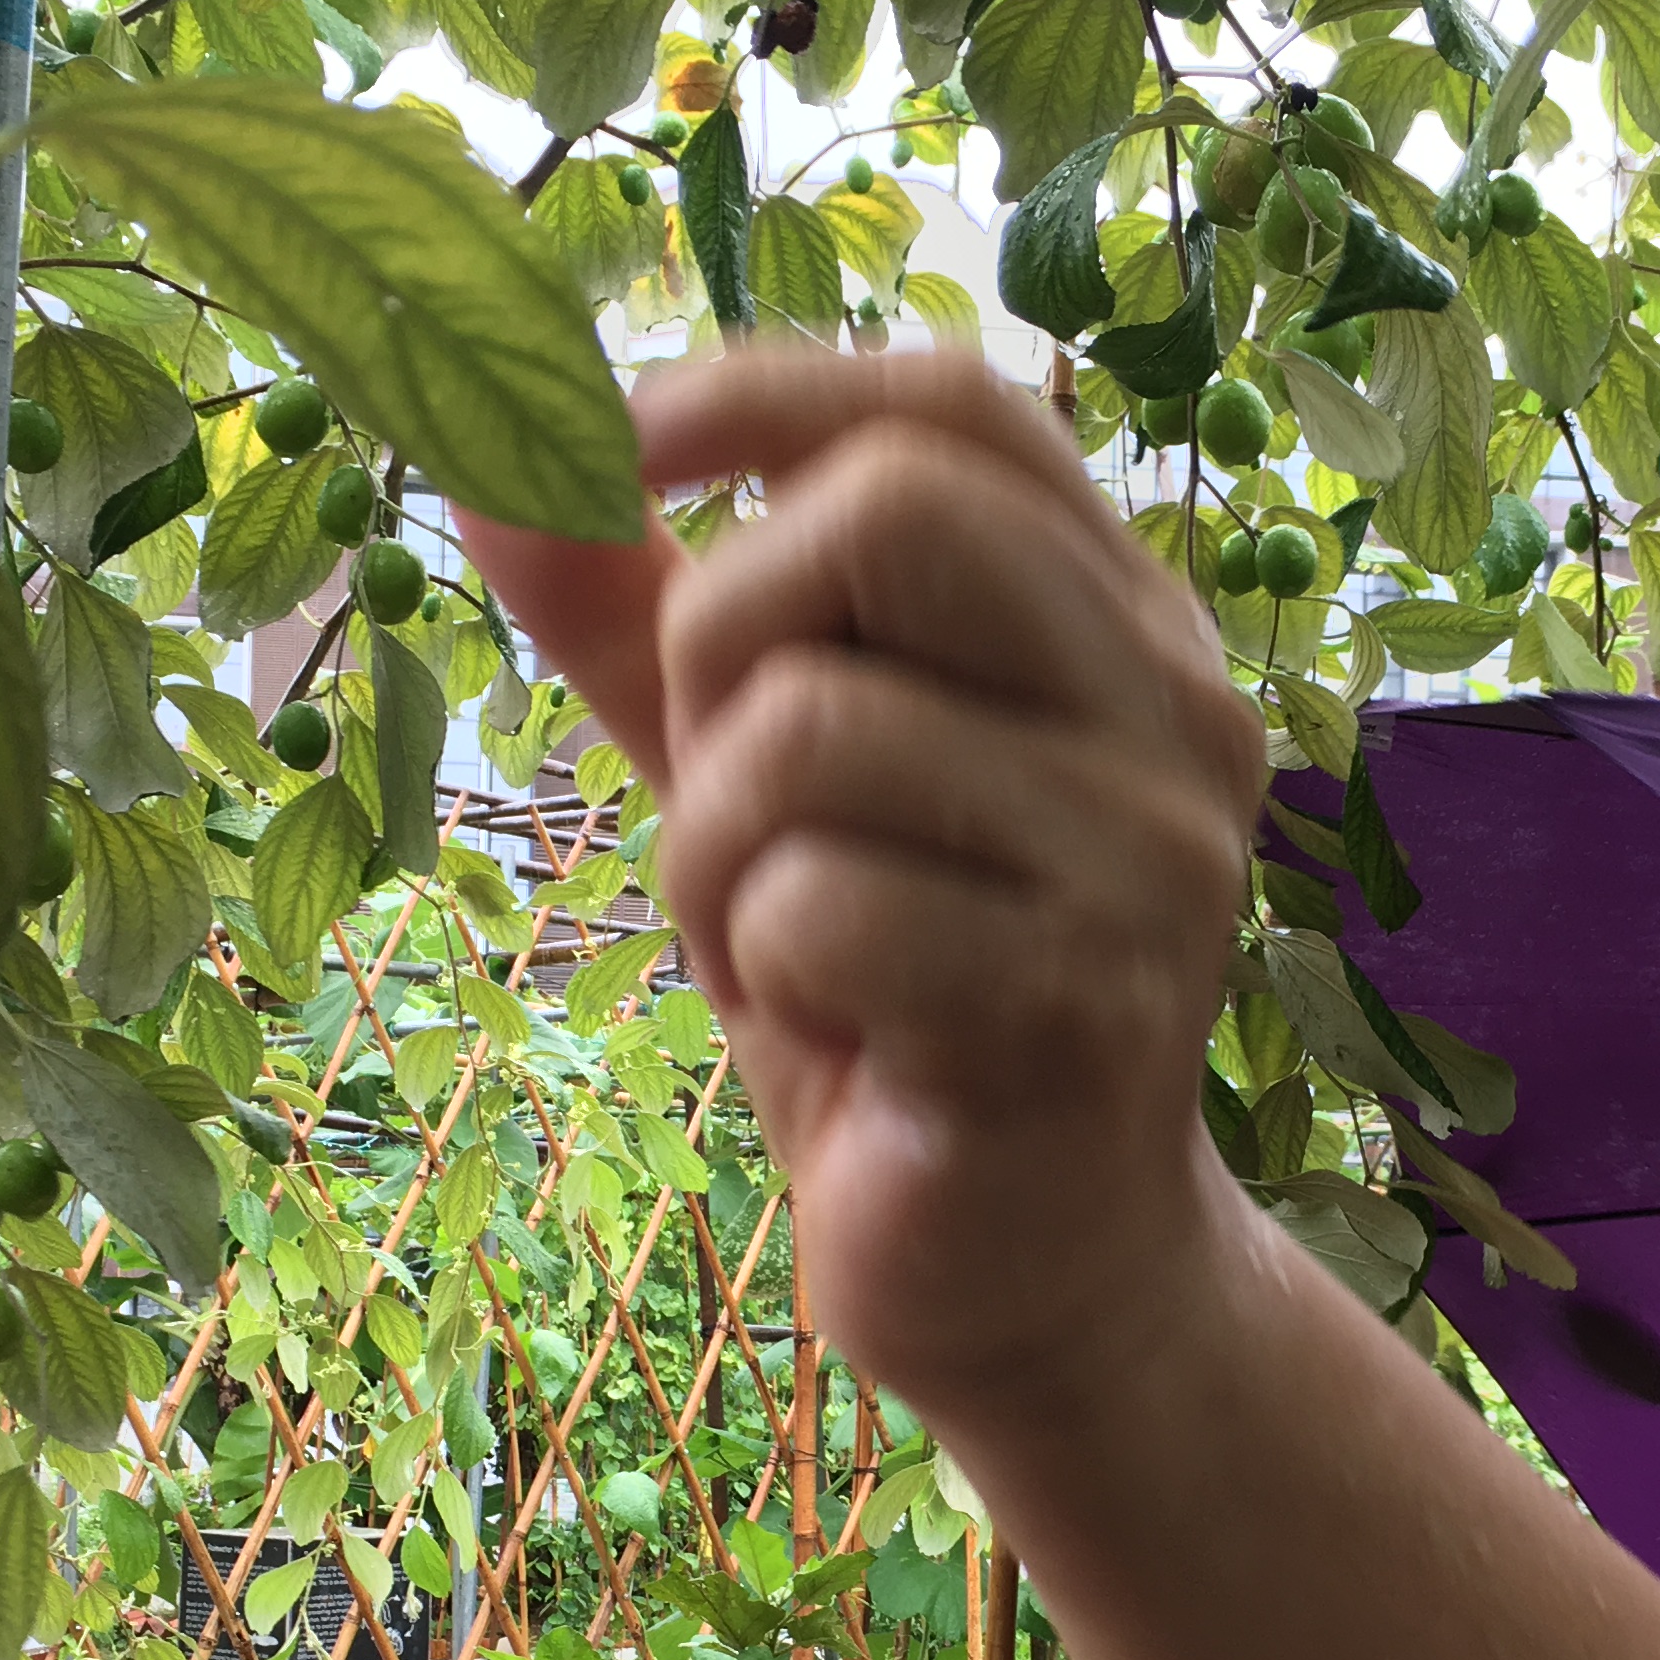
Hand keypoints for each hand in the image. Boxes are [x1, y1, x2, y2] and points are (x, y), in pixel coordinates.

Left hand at [458, 349, 1267, 1429]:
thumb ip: (650, 625)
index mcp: (1119, 624)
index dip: (765, 389)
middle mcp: (1169, 711)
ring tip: (785, 948)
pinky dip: (766, 970)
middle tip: (721, 778)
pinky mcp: (1079, 1007)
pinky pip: (816, 907)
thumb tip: (490, 468)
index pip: (955, 406)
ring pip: (812, 728)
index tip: (625, 448)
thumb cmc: (898, 1002)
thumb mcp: (767, 788)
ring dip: (722, 851)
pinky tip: (836, 1037)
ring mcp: (1145, 859)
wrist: (1038, 1270)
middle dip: (728, 630)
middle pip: (893, 509)